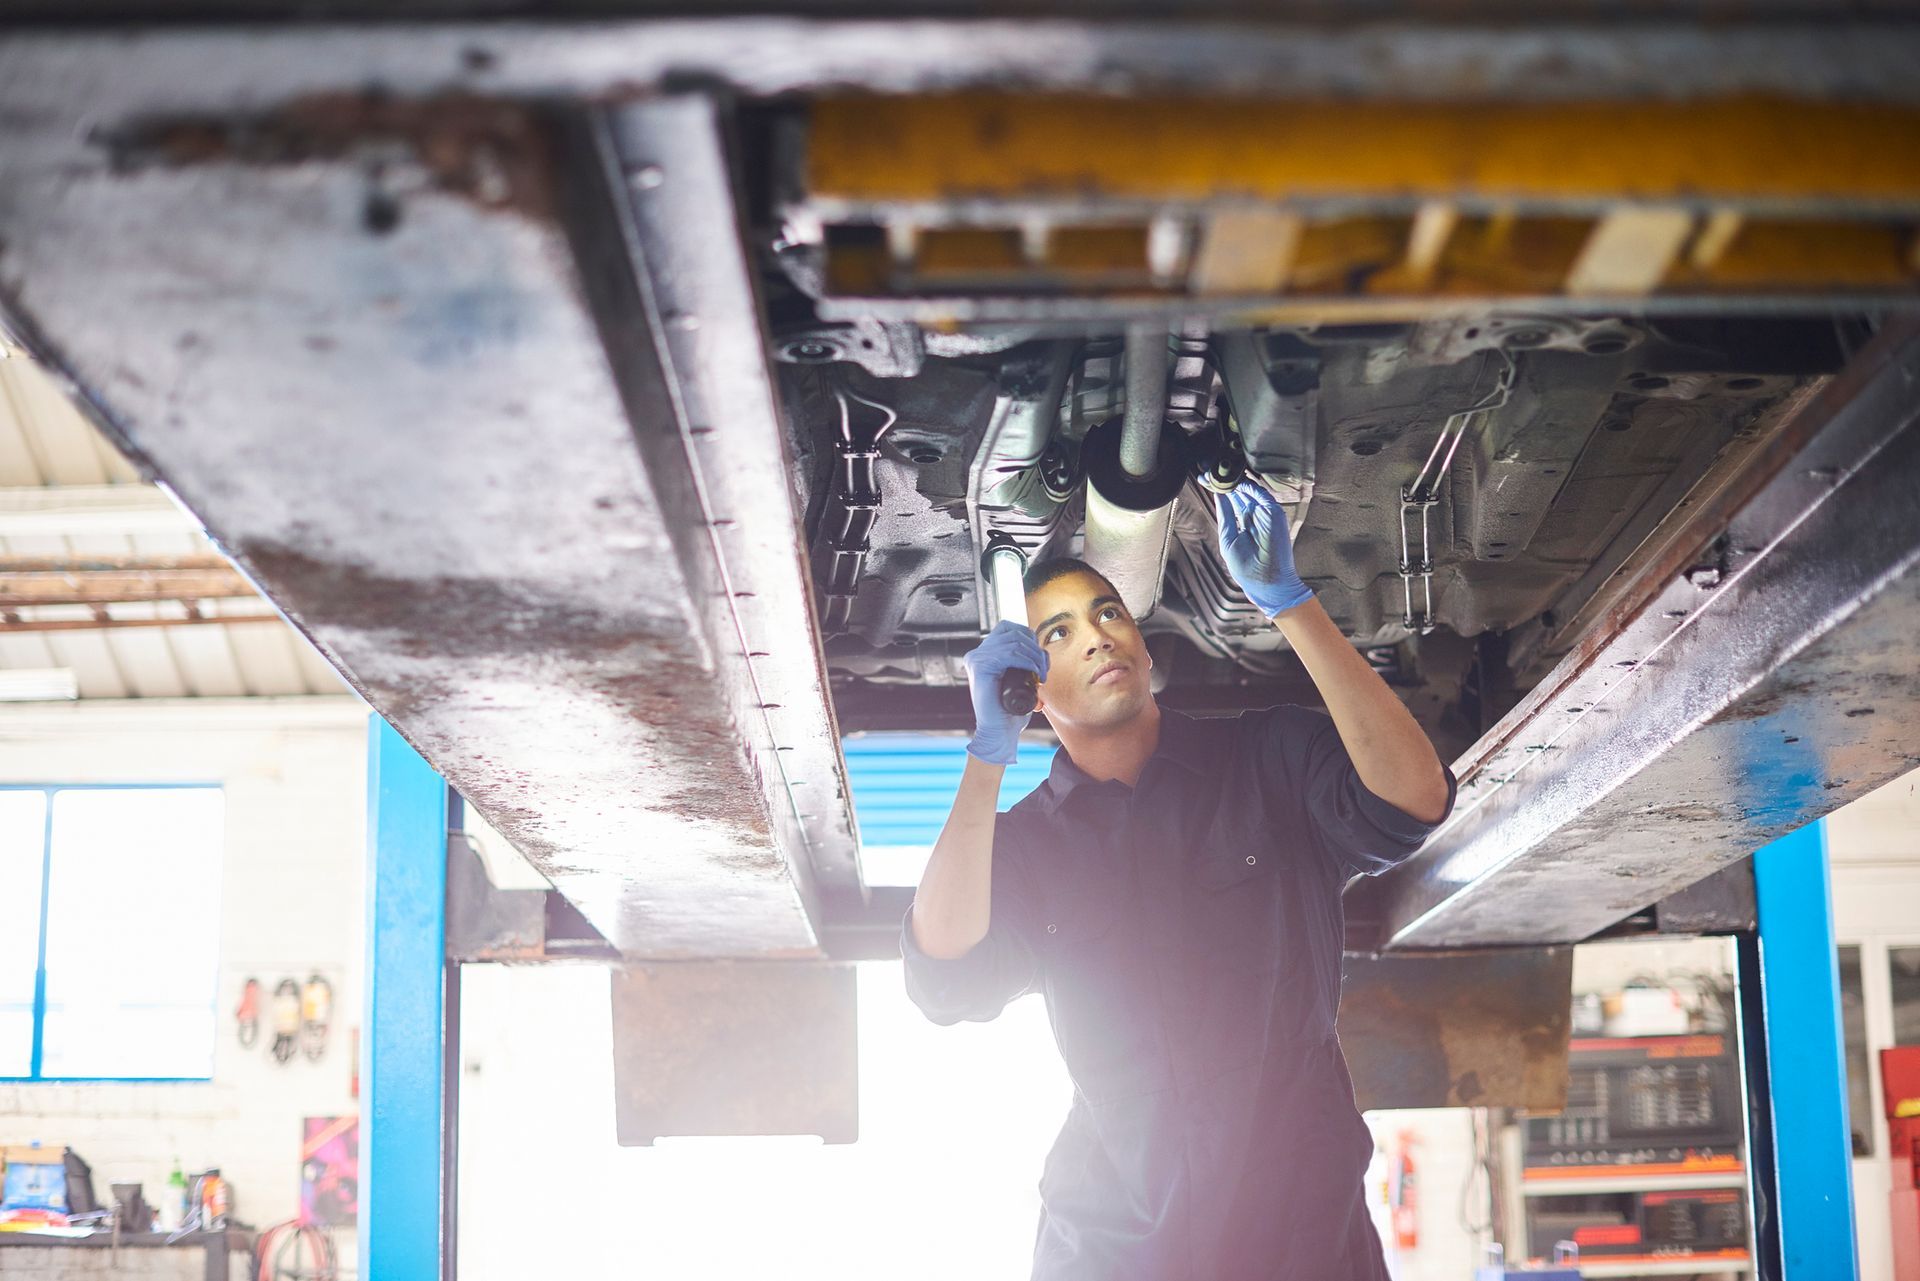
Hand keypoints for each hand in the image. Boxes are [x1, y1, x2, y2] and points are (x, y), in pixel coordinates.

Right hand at [963, 620, 1048, 765]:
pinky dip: (1027, 661)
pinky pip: (1009, 653)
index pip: (1007, 627)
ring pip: (1014, 642)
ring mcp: (976, 659)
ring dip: (1035, 657)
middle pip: (1012, 632)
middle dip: (1035, 648)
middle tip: (1044, 670)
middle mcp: (977, 653)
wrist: (999, 733)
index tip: (1041, 659)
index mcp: (984, 654)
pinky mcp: (979, 666)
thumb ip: (1025, 664)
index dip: (1029, 637)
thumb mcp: (1020, 682)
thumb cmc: (1011, 711)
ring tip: (1041, 676)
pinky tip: (1034, 673)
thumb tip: (1041, 651)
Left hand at [1215, 480, 1313, 617]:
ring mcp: (1265, 513)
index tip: (1205, 479)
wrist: (1265, 582)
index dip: (1219, 489)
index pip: (1232, 499)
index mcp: (1245, 522)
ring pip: (1249, 490)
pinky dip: (1247, 486)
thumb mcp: (1228, 538)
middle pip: (1239, 492)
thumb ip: (1225, 515)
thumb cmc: (1247, 567)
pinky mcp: (1274, 513)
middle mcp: (1256, 515)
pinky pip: (1260, 494)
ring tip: (1216, 472)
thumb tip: (1218, 494)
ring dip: (1233, 480)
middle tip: (1207, 469)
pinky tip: (1233, 482)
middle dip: (1223, 481)